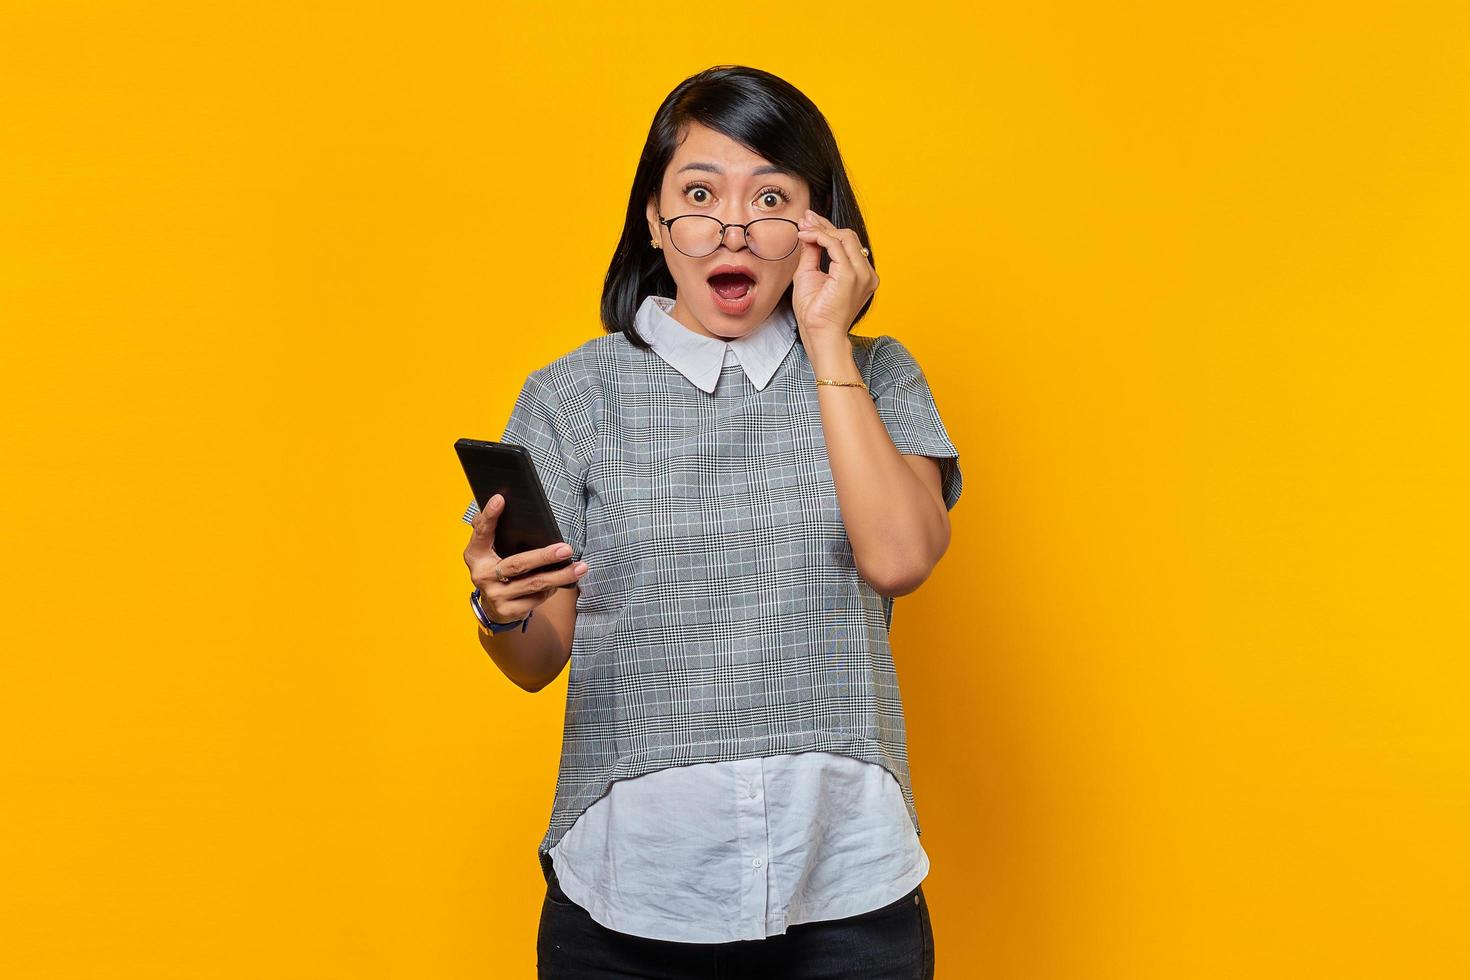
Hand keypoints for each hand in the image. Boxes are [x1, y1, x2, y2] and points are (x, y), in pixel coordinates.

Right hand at [462, 493, 587, 623]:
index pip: (481, 533)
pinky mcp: (508, 611)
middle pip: (517, 565)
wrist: (493, 607)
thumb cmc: (497, 568)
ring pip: (534, 584)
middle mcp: (481, 576)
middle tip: (566, 549)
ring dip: (560, 576)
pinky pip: (537, 598)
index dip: (489, 516)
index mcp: (475, 555)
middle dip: (544, 557)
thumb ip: (491, 529)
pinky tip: (563, 580)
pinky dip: (552, 588)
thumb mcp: (490, 550)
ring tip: (580, 567)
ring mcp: (495, 596)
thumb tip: (499, 499)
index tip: (500, 499)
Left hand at [792, 208, 877, 343]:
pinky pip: (836, 245)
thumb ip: (813, 254)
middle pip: (848, 236)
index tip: (809, 222)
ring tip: (802, 227)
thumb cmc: (815, 314)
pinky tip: (805, 236)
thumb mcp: (810, 275)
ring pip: (844, 237)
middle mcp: (866, 273)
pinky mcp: (851, 275)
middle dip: (824, 224)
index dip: (827, 229)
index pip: (847, 243)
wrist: (819, 336)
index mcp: (860, 275)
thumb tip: (809, 234)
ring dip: (821, 229)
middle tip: (804, 219)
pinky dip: (819, 236)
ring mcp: (862, 274)